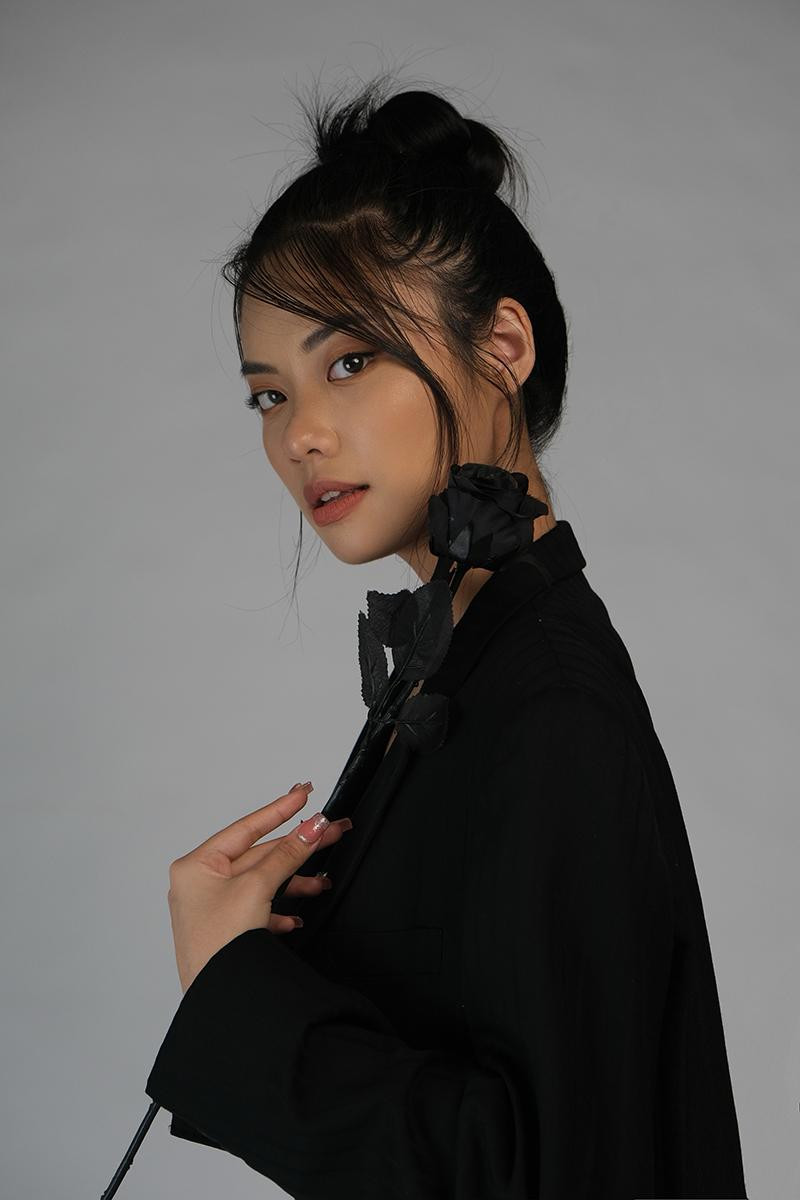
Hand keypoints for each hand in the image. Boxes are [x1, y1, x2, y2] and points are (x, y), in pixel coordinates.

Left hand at [166, 782, 352, 992]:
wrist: (217, 999)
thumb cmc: (219, 944)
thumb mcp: (257, 888)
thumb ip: (287, 854)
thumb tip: (313, 826)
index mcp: (197, 866)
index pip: (246, 828)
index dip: (279, 810)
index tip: (303, 793)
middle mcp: (201, 883)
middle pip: (258, 855)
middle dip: (297, 848)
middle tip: (331, 832)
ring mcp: (212, 908)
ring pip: (262, 883)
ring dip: (293, 882)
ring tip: (323, 882)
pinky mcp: (225, 930)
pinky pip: (257, 909)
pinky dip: (279, 909)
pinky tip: (295, 917)